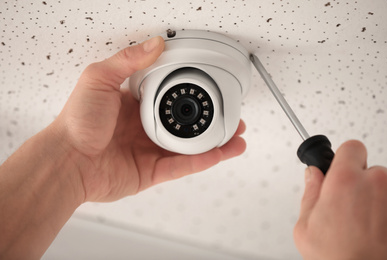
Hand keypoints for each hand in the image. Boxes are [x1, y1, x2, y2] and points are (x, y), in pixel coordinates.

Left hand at [52, 36, 245, 201]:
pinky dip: (202, 160)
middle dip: (210, 120)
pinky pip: (182, 165)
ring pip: (189, 146)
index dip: (191, 93)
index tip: (209, 87)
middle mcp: (144, 127)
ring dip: (214, 142)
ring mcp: (149, 150)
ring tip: (235, 136)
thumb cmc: (76, 123)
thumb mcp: (99, 79)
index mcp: (135, 105)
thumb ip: (128, 60)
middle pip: (185, 123)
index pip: (170, 96)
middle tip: (229, 115)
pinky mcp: (151, 171)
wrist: (66, 161)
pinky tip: (219, 152)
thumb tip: (154, 44)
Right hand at [294, 140, 386, 259]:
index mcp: (345, 180)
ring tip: (362, 222)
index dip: (344, 157)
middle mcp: (376, 183)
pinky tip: (375, 229)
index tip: (339, 166)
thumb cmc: (336, 258)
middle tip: (346, 203)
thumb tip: (312, 175)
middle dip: (358, 181)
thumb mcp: (306, 226)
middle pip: (369, 168)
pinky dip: (385, 212)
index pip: (351, 147)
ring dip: (375, 197)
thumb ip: (310, 192)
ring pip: (384, 186)